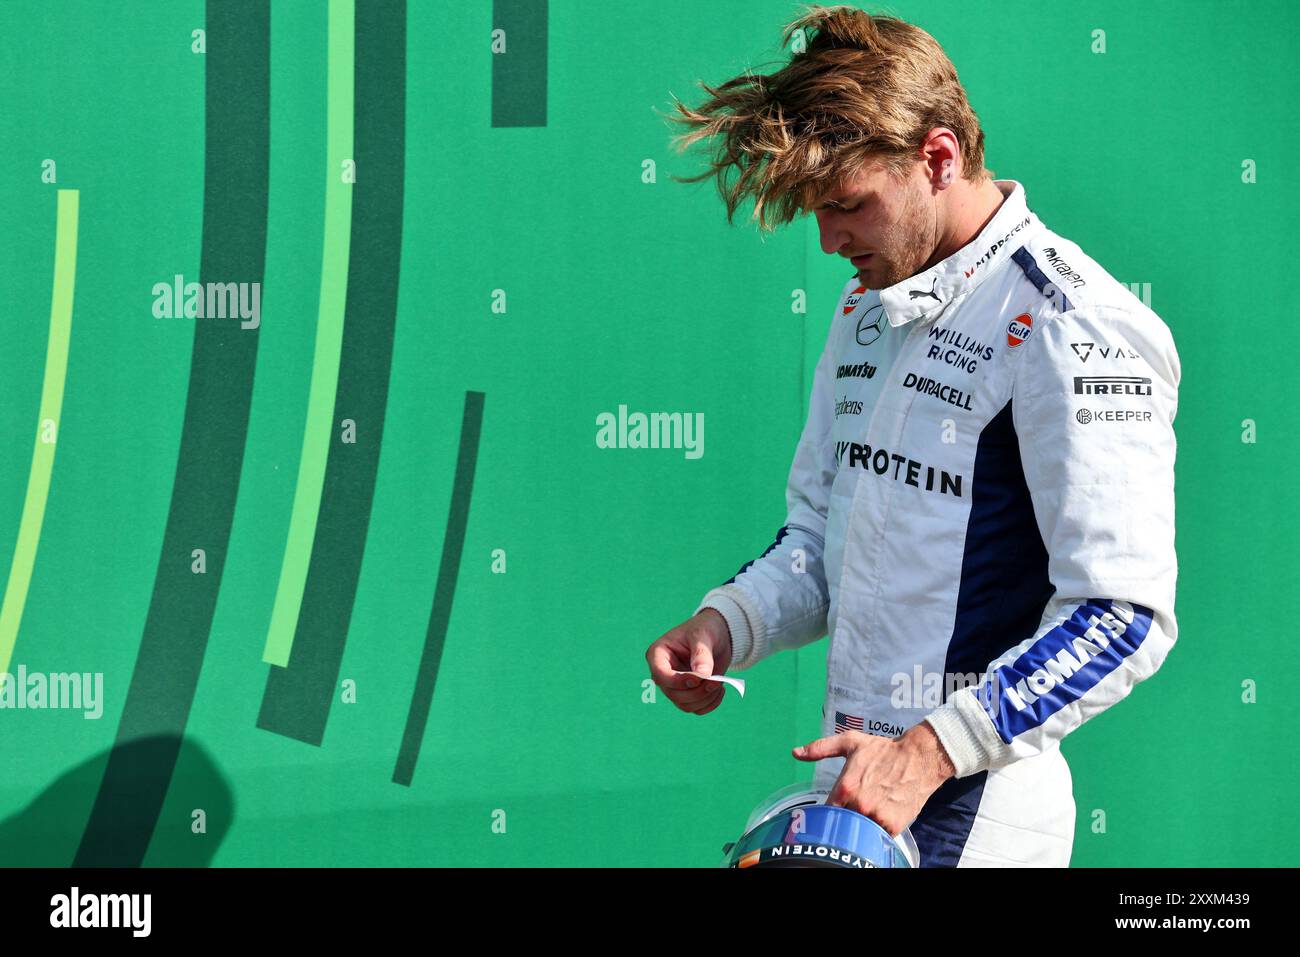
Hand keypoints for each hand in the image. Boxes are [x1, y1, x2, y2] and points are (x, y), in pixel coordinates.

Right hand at [645, 608, 733, 714]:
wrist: (718, 636)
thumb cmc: (705, 629)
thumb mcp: (703, 635)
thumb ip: (701, 654)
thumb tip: (702, 675)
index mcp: (658, 654)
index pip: (660, 675)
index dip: (678, 681)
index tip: (698, 678)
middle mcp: (663, 673)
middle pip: (673, 694)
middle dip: (697, 692)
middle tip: (715, 681)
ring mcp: (675, 686)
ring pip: (685, 705)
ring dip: (705, 698)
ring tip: (719, 683)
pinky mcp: (688, 694)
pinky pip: (696, 709)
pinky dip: (710, 704)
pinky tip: (719, 690)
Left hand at [792, 722, 956, 835]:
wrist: (919, 758)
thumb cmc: (883, 750)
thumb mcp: (850, 742)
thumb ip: (820, 748)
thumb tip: (795, 753)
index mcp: (846, 787)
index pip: (827, 810)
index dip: (830, 810)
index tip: (834, 808)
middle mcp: (859, 804)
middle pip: (843, 821)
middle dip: (846, 816)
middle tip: (854, 807)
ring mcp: (877, 817)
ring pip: (860, 830)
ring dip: (862, 824)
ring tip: (870, 809)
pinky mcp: (893, 826)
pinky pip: (879, 835)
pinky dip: (879, 829)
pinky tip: (882, 816)